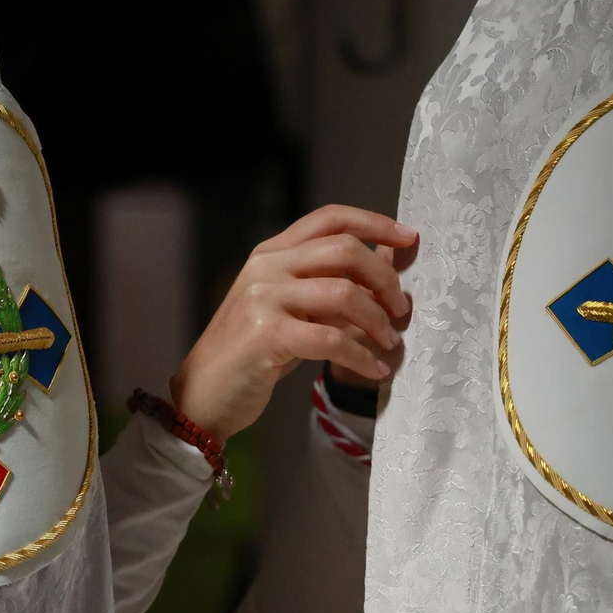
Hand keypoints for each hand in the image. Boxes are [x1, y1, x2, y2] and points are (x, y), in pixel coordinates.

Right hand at [169, 205, 416, 443]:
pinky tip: (376, 369)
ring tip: (390, 343)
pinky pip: (332, 339)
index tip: (408, 237)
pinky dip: (362, 356)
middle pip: (344, 249)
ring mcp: (264, 298)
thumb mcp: (292, 311)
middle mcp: (267, 267)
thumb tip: (386, 273)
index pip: (329, 218)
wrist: (204, 394)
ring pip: (344, 294)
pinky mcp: (267, 335)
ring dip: (378, 321)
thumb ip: (329, 288)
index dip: (374, 223)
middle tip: (401, 308)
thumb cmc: (254, 354)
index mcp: (272, 253)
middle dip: (385, 278)